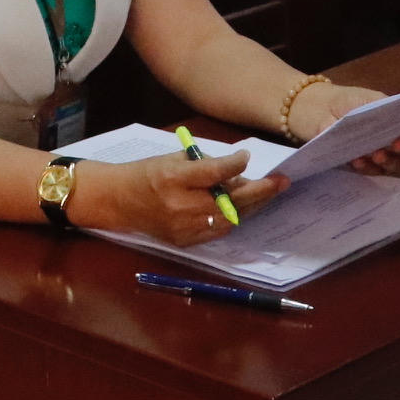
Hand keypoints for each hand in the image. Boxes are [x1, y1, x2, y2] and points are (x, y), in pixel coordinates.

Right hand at [73, 150, 282, 246]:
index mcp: (173, 178)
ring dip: (251, 206)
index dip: (234, 166)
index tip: (247, 157)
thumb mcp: (171, 158)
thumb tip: (238, 171)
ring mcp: (183, 228)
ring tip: (268, 193)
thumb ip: (203, 164)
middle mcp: (179, 206)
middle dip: (259, 192)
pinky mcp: (185, 242)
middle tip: (281, 181)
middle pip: (228, 202)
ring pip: (229, 220)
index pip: (212, 173)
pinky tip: (245, 207)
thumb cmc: (145, 172)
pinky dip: (234, 218)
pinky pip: (218, 231)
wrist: (117, 201)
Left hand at [287, 83, 399, 173]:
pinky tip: (357, 160)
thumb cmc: (347, 101)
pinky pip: (374, 172)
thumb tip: (396, 120)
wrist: (319, 110)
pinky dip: (367, 166)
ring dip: (390, 160)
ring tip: (376, 154)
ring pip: (399, 164)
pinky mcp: (368, 165)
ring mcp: (386, 154)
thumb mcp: (367, 99)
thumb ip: (384, 108)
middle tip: (397, 143)